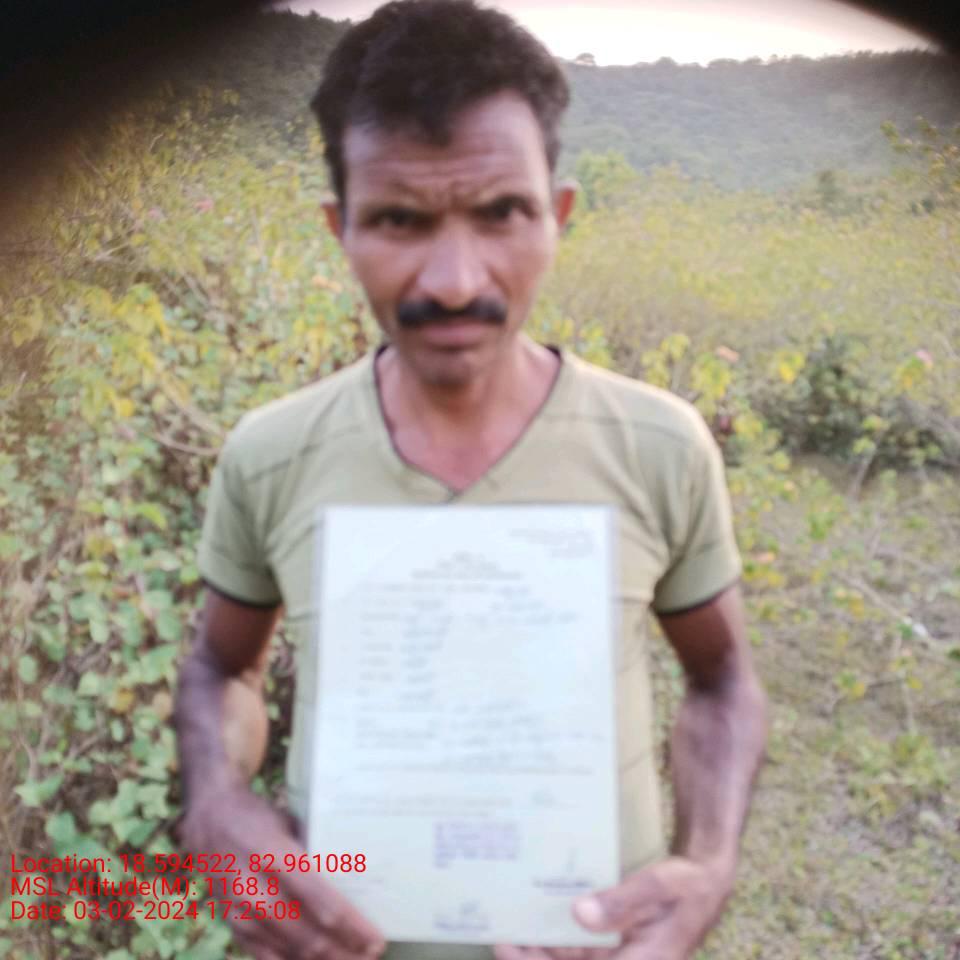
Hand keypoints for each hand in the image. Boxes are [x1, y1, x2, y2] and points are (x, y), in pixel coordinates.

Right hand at [179, 783, 385, 959]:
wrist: (209, 819)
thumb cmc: (258, 816)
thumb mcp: (289, 823)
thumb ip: (313, 853)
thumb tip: (353, 875)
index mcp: (274, 856)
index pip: (319, 900)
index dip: (350, 925)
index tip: (375, 938)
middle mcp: (255, 889)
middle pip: (307, 934)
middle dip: (343, 951)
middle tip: (371, 955)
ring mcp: (240, 913)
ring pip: (289, 951)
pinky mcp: (231, 926)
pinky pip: (266, 956)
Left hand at [493, 856, 732, 959]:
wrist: (706, 879)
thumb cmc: (686, 885)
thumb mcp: (657, 888)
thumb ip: (621, 904)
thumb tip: (580, 915)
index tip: (515, 953)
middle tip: (501, 942)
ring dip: (542, 954)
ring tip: (507, 933)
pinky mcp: (615, 951)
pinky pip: (580, 953)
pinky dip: (557, 943)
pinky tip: (534, 926)